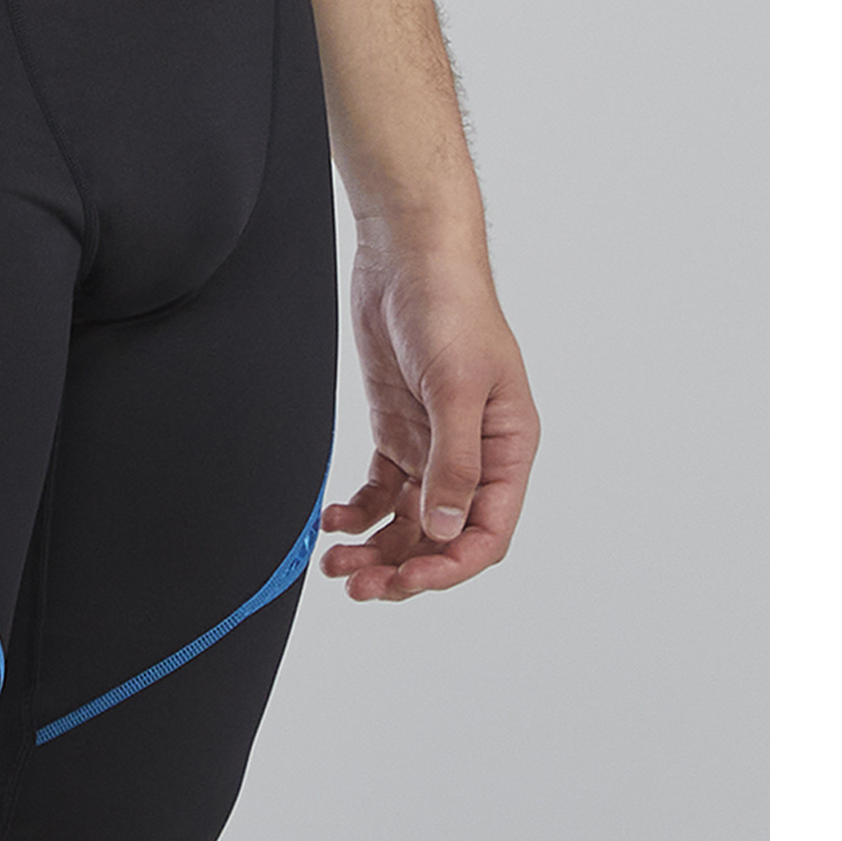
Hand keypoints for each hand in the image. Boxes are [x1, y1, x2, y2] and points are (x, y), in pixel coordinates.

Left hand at [319, 228, 538, 601]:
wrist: (409, 255)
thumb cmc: (451, 306)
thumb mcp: (457, 385)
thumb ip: (454, 459)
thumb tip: (446, 528)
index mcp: (507, 448)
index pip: (486, 532)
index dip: (450, 566)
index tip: (407, 581)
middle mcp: (473, 455)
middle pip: (442, 537)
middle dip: (402, 567)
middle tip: (357, 585)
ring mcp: (433, 444)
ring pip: (408, 521)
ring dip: (375, 548)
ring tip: (335, 564)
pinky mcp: (398, 430)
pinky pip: (382, 490)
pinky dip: (359, 513)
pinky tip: (334, 521)